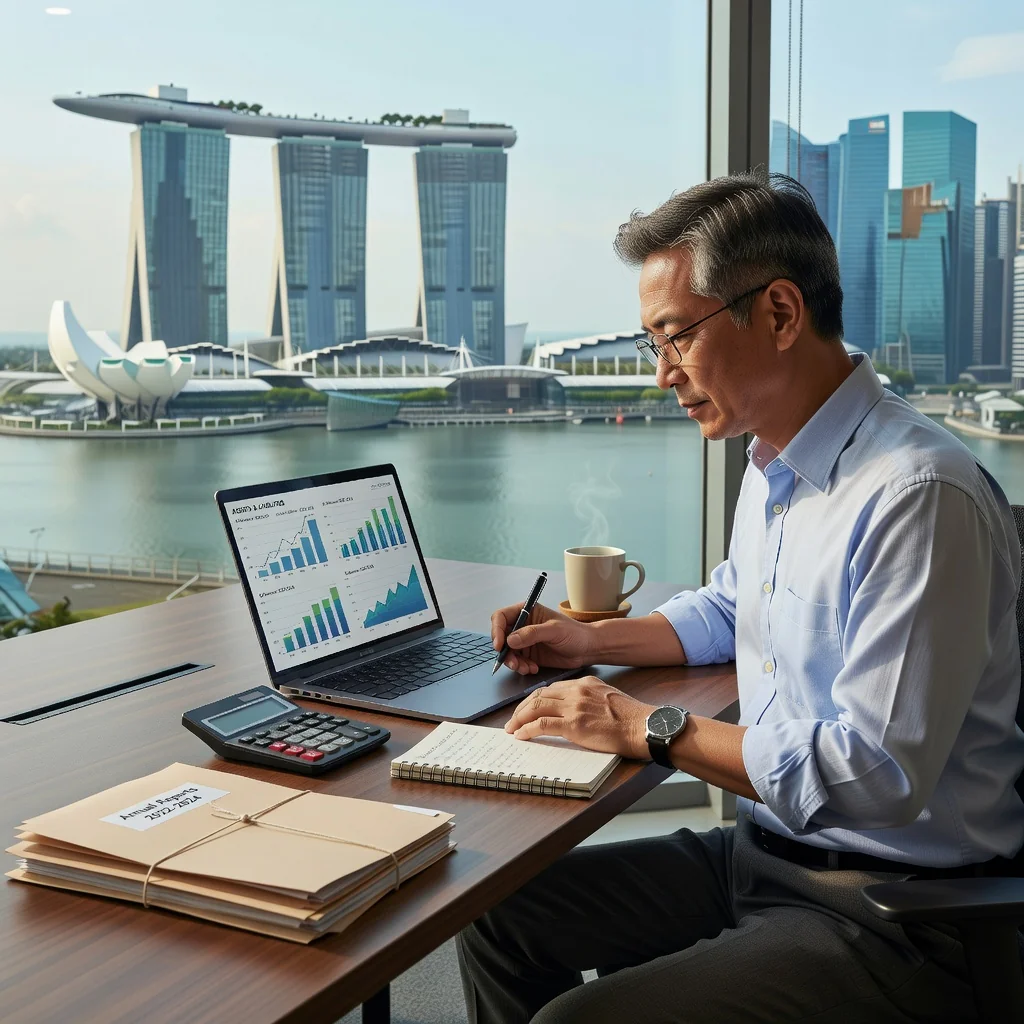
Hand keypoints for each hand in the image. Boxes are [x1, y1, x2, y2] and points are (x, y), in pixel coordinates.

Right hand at [491, 602, 594, 674]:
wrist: (588, 649)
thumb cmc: (575, 633)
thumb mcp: (554, 630)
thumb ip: (532, 633)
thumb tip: (510, 640)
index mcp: (527, 611)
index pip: (502, 616)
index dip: (496, 629)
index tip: (499, 645)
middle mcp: (522, 625)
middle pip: (501, 636)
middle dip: (504, 651)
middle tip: (512, 662)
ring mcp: (525, 641)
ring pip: (507, 652)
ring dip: (512, 662)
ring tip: (525, 668)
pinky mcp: (529, 655)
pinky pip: (516, 662)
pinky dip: (521, 667)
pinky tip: (533, 669)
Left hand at [503, 676, 655, 759]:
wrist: (644, 726)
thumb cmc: (632, 719)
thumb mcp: (608, 699)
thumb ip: (589, 700)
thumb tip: (575, 712)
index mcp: (585, 684)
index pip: (551, 688)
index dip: (535, 699)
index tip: (527, 709)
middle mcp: (577, 691)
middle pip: (539, 695)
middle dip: (522, 707)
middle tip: (513, 719)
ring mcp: (574, 707)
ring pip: (536, 707)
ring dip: (519, 718)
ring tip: (512, 728)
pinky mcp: (574, 724)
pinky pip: (542, 724)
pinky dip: (528, 729)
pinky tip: (521, 735)